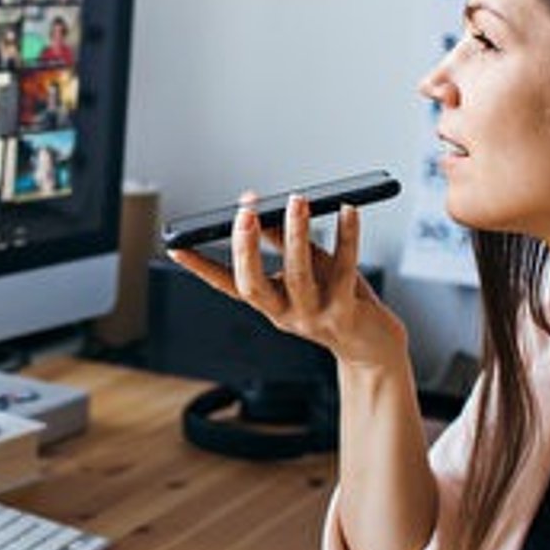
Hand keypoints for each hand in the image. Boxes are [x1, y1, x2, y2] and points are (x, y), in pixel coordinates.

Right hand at [165, 192, 406, 371]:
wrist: (373, 348)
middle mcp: (285, 314)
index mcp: (269, 303)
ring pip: (297, 277)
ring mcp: (314, 317)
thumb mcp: (306, 270)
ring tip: (296, 201)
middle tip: (244, 214)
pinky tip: (348, 211)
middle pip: (254, 286)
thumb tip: (260, 205)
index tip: (175, 246)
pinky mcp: (346, 313)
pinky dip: (346, 237)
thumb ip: (284, 241)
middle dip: (246, 250)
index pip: (226, 285)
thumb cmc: (338, 303)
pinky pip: (344, 270)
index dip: (199, 268)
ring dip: (295, 235)